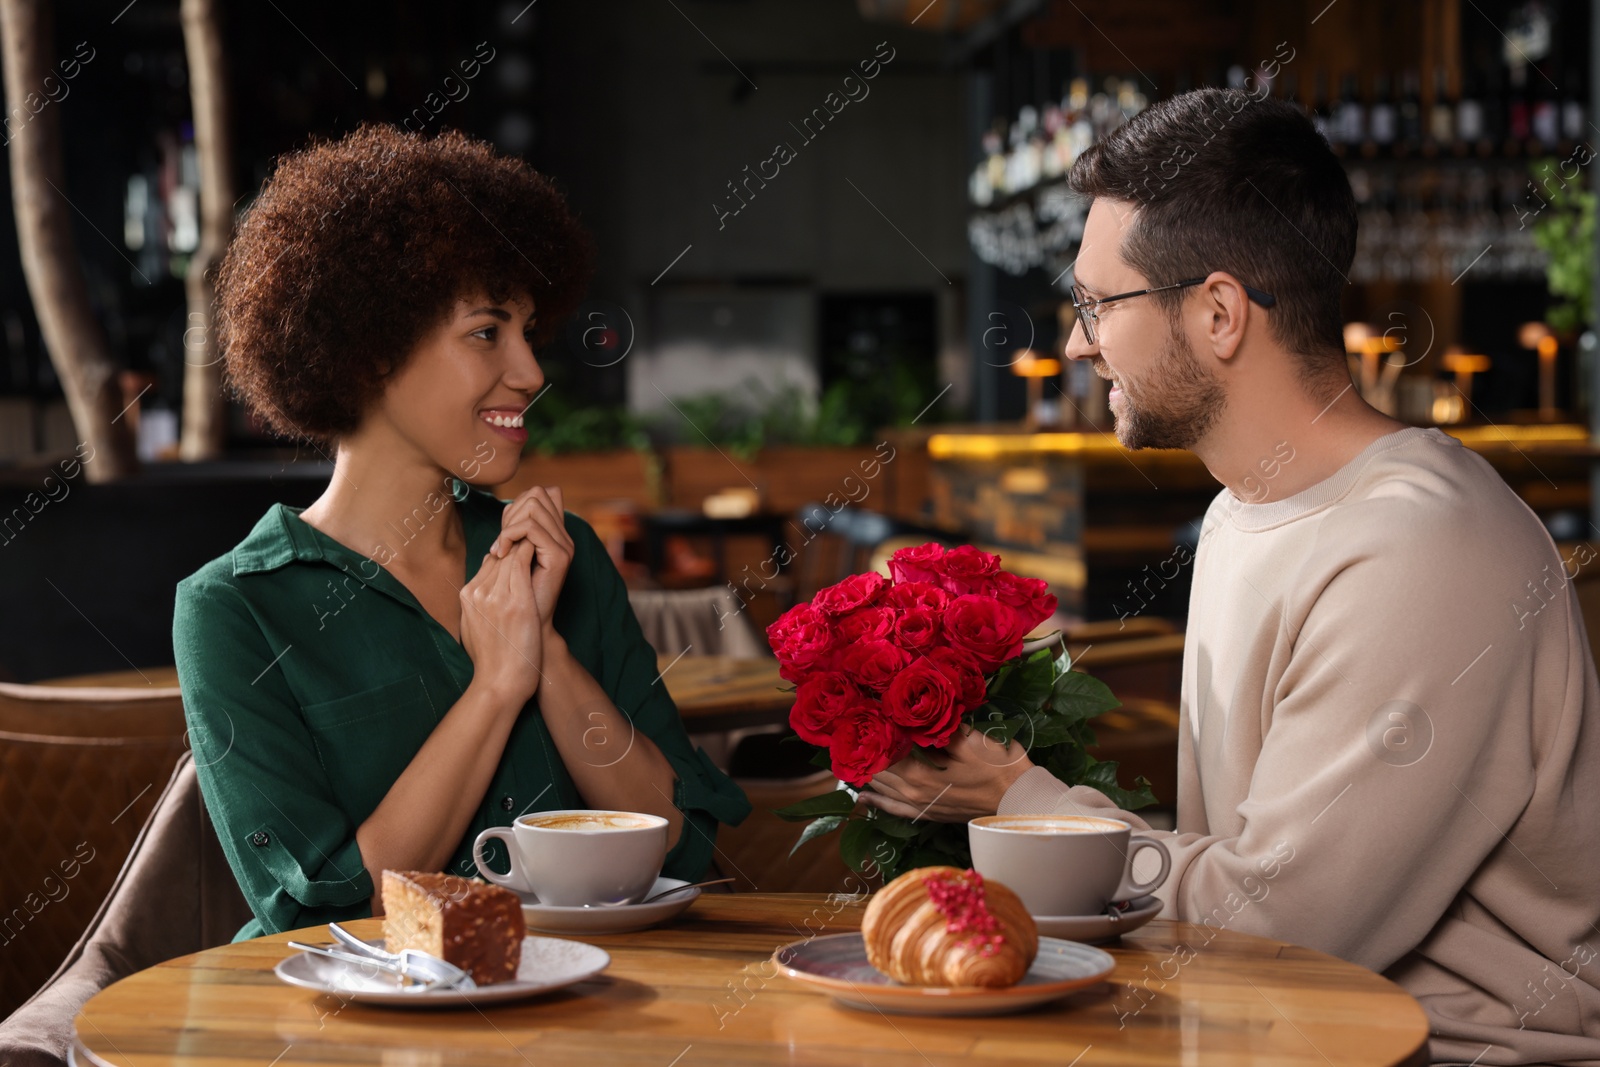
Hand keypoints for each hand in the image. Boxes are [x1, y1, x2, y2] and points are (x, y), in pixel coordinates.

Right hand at [459, 537, 543, 706]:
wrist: (500, 684)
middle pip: (499, 555)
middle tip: (539, 548)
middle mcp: (477, 592)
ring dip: (528, 548)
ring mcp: (494, 595)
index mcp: (466, 597)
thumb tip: (483, 589)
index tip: (526, 560)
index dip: (508, 558)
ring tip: (544, 548)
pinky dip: (533, 553)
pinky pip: (522, 562)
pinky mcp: (515, 600)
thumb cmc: (493, 661)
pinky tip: (545, 554)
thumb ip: (476, 606)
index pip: (488, 562)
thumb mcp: (473, 629)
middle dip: (518, 549)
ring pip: (511, 554)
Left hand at [489, 485, 573, 630]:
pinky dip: (510, 535)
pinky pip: (531, 527)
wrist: (528, 634)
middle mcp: (563, 537)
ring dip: (509, 524)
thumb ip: (512, 540)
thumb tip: (505, 513)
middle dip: (511, 513)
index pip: (541, 494)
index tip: (503, 534)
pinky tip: (502, 553)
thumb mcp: (510, 564)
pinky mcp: (560, 556)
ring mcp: (564, 546)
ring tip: (500, 550)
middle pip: (537, 494)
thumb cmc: (516, 604)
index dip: (515, 507)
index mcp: (555, 536)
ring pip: (534, 506)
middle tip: (500, 544)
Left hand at [863, 724, 1036, 820]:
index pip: (882, 754)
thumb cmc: (997, 768)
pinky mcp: (930, 814)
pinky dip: (878, 804)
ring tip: (849, 760)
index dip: (869, 736)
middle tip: (847, 736)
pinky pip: (895, 811)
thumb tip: (915, 711)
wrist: (1019, 800)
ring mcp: (921, 807)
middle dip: (863, 754)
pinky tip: (863, 799)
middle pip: (877, 772)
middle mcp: (912, 793)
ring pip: (883, 790)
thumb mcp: (968, 740)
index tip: (857, 718)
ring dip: (866, 775)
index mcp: (918, 775)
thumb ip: (937, 729)